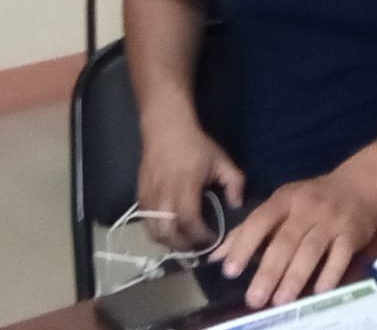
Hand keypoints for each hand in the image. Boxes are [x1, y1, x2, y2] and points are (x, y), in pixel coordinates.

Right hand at [136, 117, 244, 250]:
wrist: (165, 129)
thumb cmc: (196, 145)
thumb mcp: (221, 160)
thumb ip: (234, 181)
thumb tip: (236, 205)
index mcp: (185, 187)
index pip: (189, 221)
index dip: (199, 235)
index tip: (211, 239)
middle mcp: (164, 196)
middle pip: (168, 233)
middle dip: (183, 246)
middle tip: (196, 248)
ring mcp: (149, 198)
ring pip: (153, 232)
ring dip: (168, 243)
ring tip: (183, 243)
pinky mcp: (139, 197)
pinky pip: (145, 223)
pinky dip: (157, 232)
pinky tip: (169, 231)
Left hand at [211, 170, 376, 307]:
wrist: (361, 186)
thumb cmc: (312, 199)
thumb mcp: (281, 204)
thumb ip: (249, 229)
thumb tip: (216, 257)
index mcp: (285, 199)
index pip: (260, 220)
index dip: (244, 244)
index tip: (230, 271)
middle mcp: (308, 208)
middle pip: (286, 241)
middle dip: (269, 271)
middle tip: (254, 299)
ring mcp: (332, 220)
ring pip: (311, 249)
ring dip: (295, 276)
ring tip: (281, 300)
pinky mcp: (353, 233)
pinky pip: (341, 254)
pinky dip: (330, 273)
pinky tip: (319, 290)